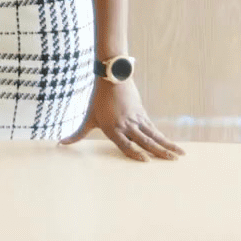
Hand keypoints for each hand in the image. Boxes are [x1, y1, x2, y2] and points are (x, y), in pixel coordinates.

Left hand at [60, 79, 185, 160]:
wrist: (112, 77)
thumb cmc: (98, 100)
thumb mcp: (88, 118)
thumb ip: (77, 134)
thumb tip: (61, 144)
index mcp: (113, 129)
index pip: (127, 145)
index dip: (136, 154)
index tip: (147, 162)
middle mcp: (127, 125)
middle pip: (145, 141)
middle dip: (159, 152)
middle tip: (172, 161)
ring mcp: (137, 119)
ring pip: (154, 135)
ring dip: (167, 145)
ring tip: (179, 154)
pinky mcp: (142, 114)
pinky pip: (154, 128)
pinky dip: (163, 137)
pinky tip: (171, 144)